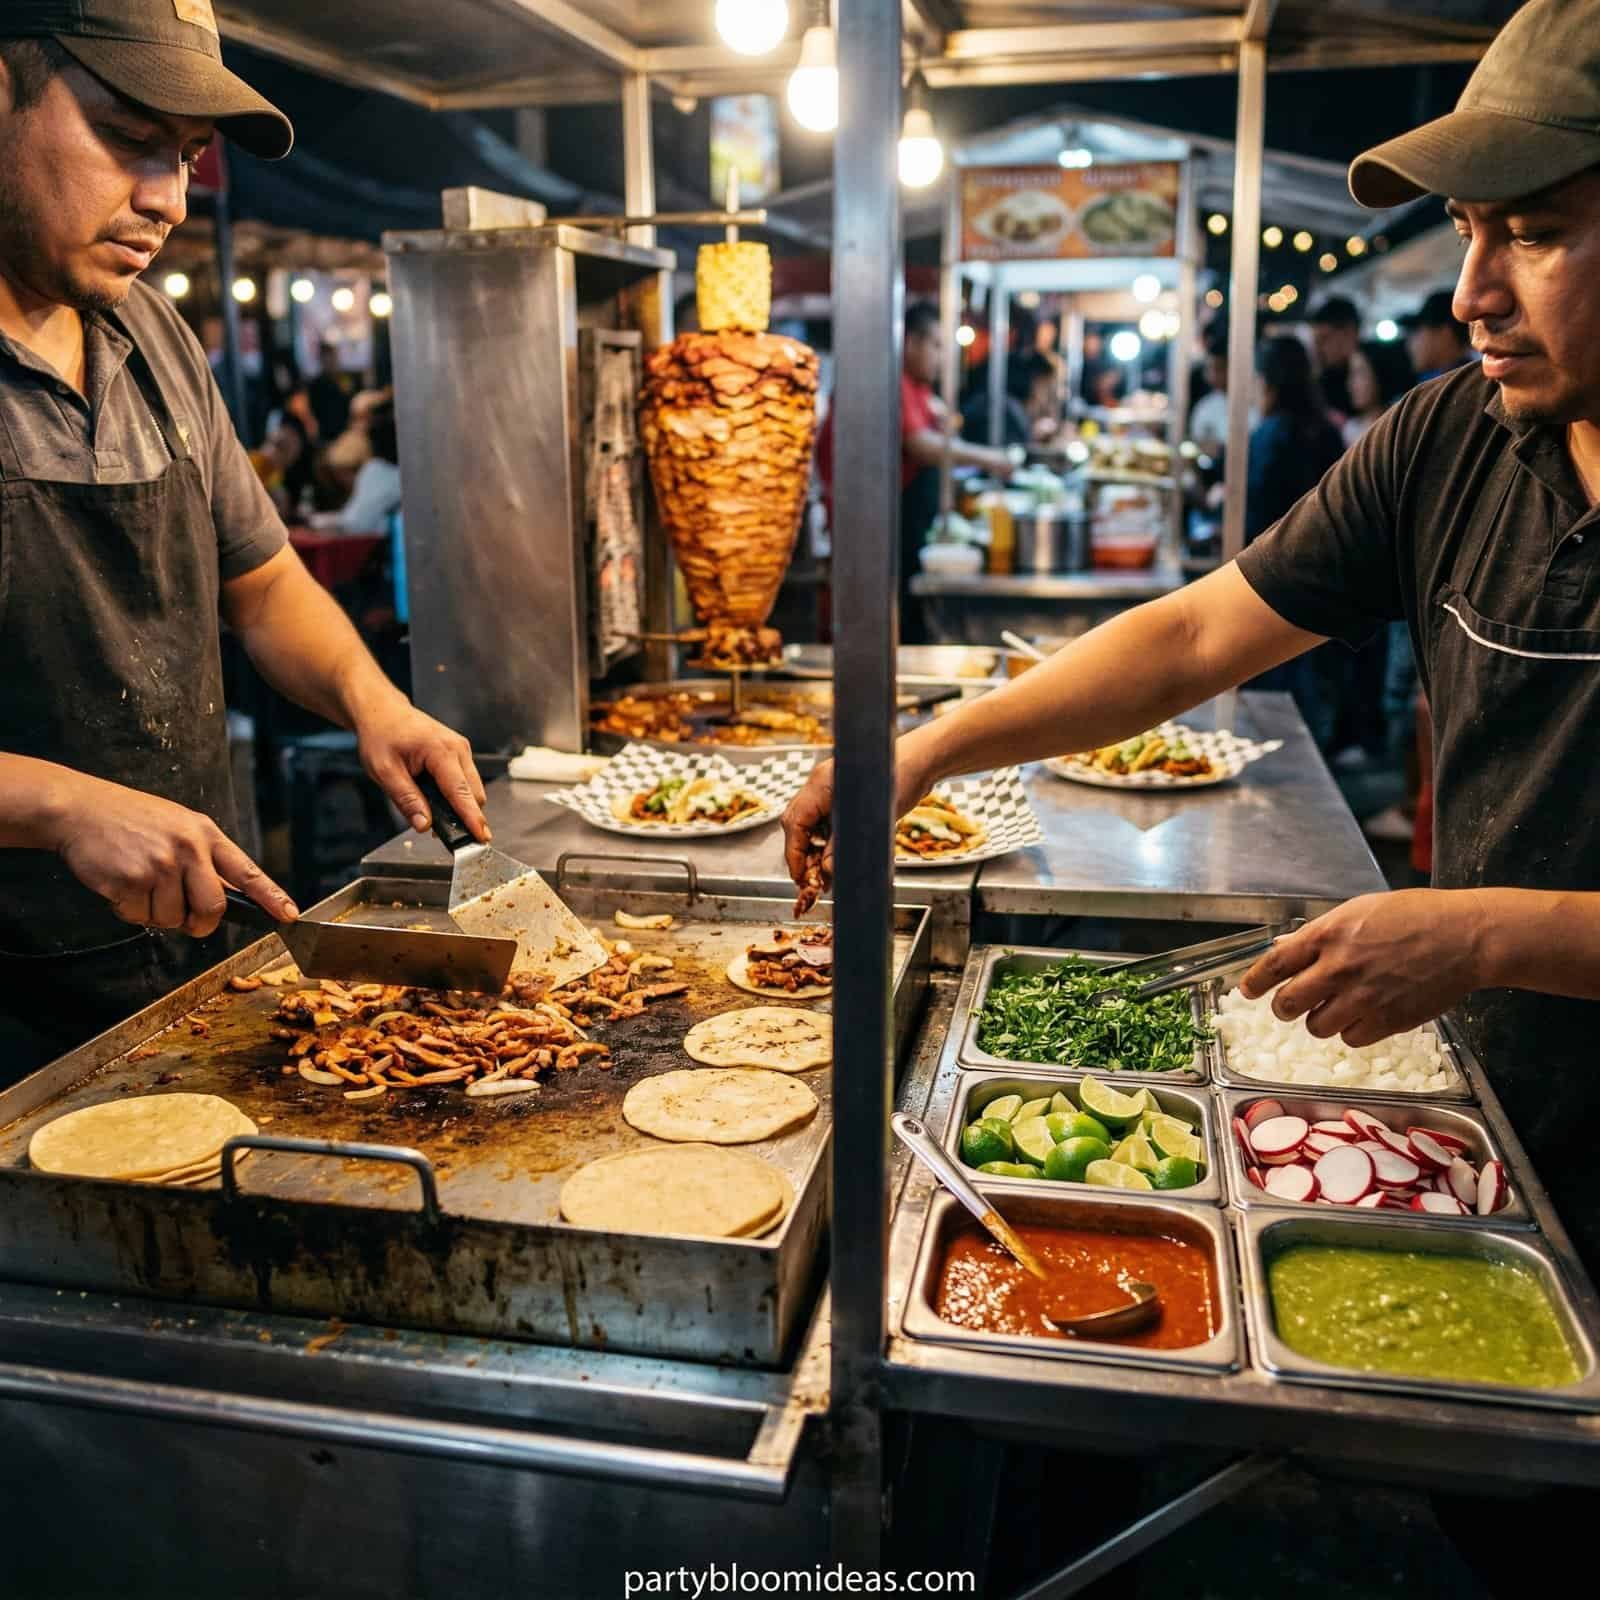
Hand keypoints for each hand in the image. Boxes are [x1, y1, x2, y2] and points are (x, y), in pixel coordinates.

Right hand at [52, 776, 297, 936]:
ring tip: (140, 881)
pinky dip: (129, 910)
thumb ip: (203, 859)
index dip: (271, 897)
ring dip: (154, 913)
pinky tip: (121, 883)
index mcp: (205, 834)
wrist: (80, 809)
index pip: (247, 872)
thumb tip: (220, 903)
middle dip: (199, 922)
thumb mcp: (179, 826)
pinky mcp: (132, 880)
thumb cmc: (131, 820)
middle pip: (212, 908)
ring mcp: (161, 864)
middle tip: (183, 917)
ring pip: (172, 918)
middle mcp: (189, 848)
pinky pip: (140, 917)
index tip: (289, 916)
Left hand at [355, 698, 488, 841]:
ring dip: (460, 806)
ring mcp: (462, 749)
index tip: (481, 837)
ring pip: (473, 788)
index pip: (460, 792)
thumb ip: (406, 799)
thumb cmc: (381, 736)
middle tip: (447, 836)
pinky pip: (466, 780)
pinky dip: (456, 795)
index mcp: (440, 751)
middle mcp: (458, 748)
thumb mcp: (384, 771)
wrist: (383, 712)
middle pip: (474, 793)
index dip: (472, 817)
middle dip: (466, 816)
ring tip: (434, 815)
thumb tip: (424, 825)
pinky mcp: (460, 753)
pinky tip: (436, 799)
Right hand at [780, 736, 939, 888]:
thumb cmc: (899, 780)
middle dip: (802, 855)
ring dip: (815, 852)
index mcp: (819, 786)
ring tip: (825, 880)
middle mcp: (820, 785)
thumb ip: (842, 847)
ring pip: (811, 825)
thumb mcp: (870, 821)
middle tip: (811, 882)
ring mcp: (830, 789)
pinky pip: (826, 821)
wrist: (921, 761)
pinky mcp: (843, 796)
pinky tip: (834, 862)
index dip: (794, 854)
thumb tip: (826, 872)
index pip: (794, 824)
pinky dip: (827, 843)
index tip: (800, 877)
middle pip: (797, 825)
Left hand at [1237, 889, 1491, 1047]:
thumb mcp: (1360, 911)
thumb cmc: (1415, 916)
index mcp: (1329, 934)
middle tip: (1289, 1005)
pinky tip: (1364, 1015)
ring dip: (1320, 1020)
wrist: (1466, 937)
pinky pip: (1350, 1039)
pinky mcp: (1387, 1020)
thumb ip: (1321, 934)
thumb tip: (1286, 950)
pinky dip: (1351, 1032)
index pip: (1275, 964)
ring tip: (1336, 1007)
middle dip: (1283, 1007)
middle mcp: (1340, 967)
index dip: (1255, 981)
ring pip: (1316, 1027)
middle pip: (1288, 1003)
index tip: (1247, 991)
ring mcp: (1363, 997)